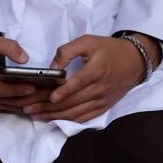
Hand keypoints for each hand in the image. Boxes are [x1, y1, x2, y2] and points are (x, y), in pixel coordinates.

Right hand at [0, 33, 49, 114]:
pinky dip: (22, 106)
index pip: (1, 89)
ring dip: (30, 104)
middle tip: (51, 93)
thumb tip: (25, 59)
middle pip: (10, 101)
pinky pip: (8, 108)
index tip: (34, 87)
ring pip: (11, 107)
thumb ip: (7, 46)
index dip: (17, 90)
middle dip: (32, 98)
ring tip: (49, 97)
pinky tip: (37, 102)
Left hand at [25, 33, 152, 123]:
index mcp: (96, 70)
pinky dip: (67, 121)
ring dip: (53, 116)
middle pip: (72, 101)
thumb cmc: (109, 49)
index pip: (78, 83)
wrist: (135, 62)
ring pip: (75, 112)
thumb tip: (53, 66)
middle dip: (48, 106)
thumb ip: (68, 50)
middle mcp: (100, 88)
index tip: (50, 97)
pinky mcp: (103, 108)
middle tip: (27, 107)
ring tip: (35, 115)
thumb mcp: (89, 41)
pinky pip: (83, 118)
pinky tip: (52, 120)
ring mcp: (102, 101)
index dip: (64, 91)